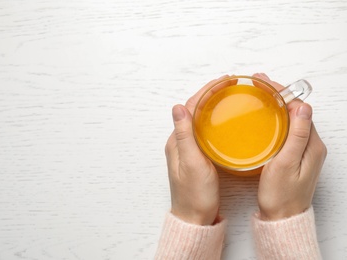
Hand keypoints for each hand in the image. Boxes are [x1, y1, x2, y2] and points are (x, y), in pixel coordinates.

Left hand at [165, 76, 228, 224]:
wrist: (194, 218)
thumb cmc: (195, 195)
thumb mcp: (192, 164)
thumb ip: (184, 136)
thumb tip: (178, 106)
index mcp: (177, 141)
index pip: (191, 107)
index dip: (207, 90)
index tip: (224, 80)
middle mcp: (180, 141)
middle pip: (195, 109)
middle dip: (211, 93)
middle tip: (230, 83)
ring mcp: (188, 148)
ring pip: (200, 118)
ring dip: (212, 104)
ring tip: (229, 94)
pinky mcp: (197, 155)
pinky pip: (204, 130)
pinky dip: (214, 120)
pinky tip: (225, 120)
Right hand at [253, 73, 326, 219]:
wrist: (282, 218)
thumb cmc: (281, 195)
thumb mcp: (286, 164)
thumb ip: (297, 135)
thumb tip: (303, 107)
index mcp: (312, 145)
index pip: (299, 108)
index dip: (282, 92)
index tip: (264, 83)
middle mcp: (311, 145)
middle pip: (296, 111)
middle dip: (277, 94)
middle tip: (257, 85)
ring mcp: (304, 151)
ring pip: (291, 119)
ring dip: (276, 105)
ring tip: (258, 96)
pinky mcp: (295, 156)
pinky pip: (288, 130)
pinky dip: (276, 119)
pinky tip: (264, 119)